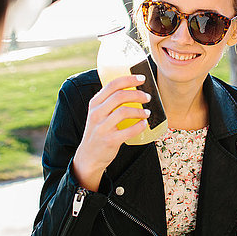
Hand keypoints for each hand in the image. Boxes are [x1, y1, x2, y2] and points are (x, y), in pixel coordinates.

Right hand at [73, 74, 150, 190]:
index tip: (142, 78)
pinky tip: (144, 124)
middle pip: (119, 96)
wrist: (88, 156)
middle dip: (137, 94)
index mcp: (95, 103)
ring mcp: (102, 127)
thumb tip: (134, 89)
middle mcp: (96, 113)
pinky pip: (128, 131)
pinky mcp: (109, 140)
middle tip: (148, 97)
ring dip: (139, 111)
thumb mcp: (98, 114)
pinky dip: (139, 126)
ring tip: (147, 112)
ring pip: (124, 111)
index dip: (129, 79)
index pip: (112, 85)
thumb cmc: (98, 131)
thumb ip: (110, 102)